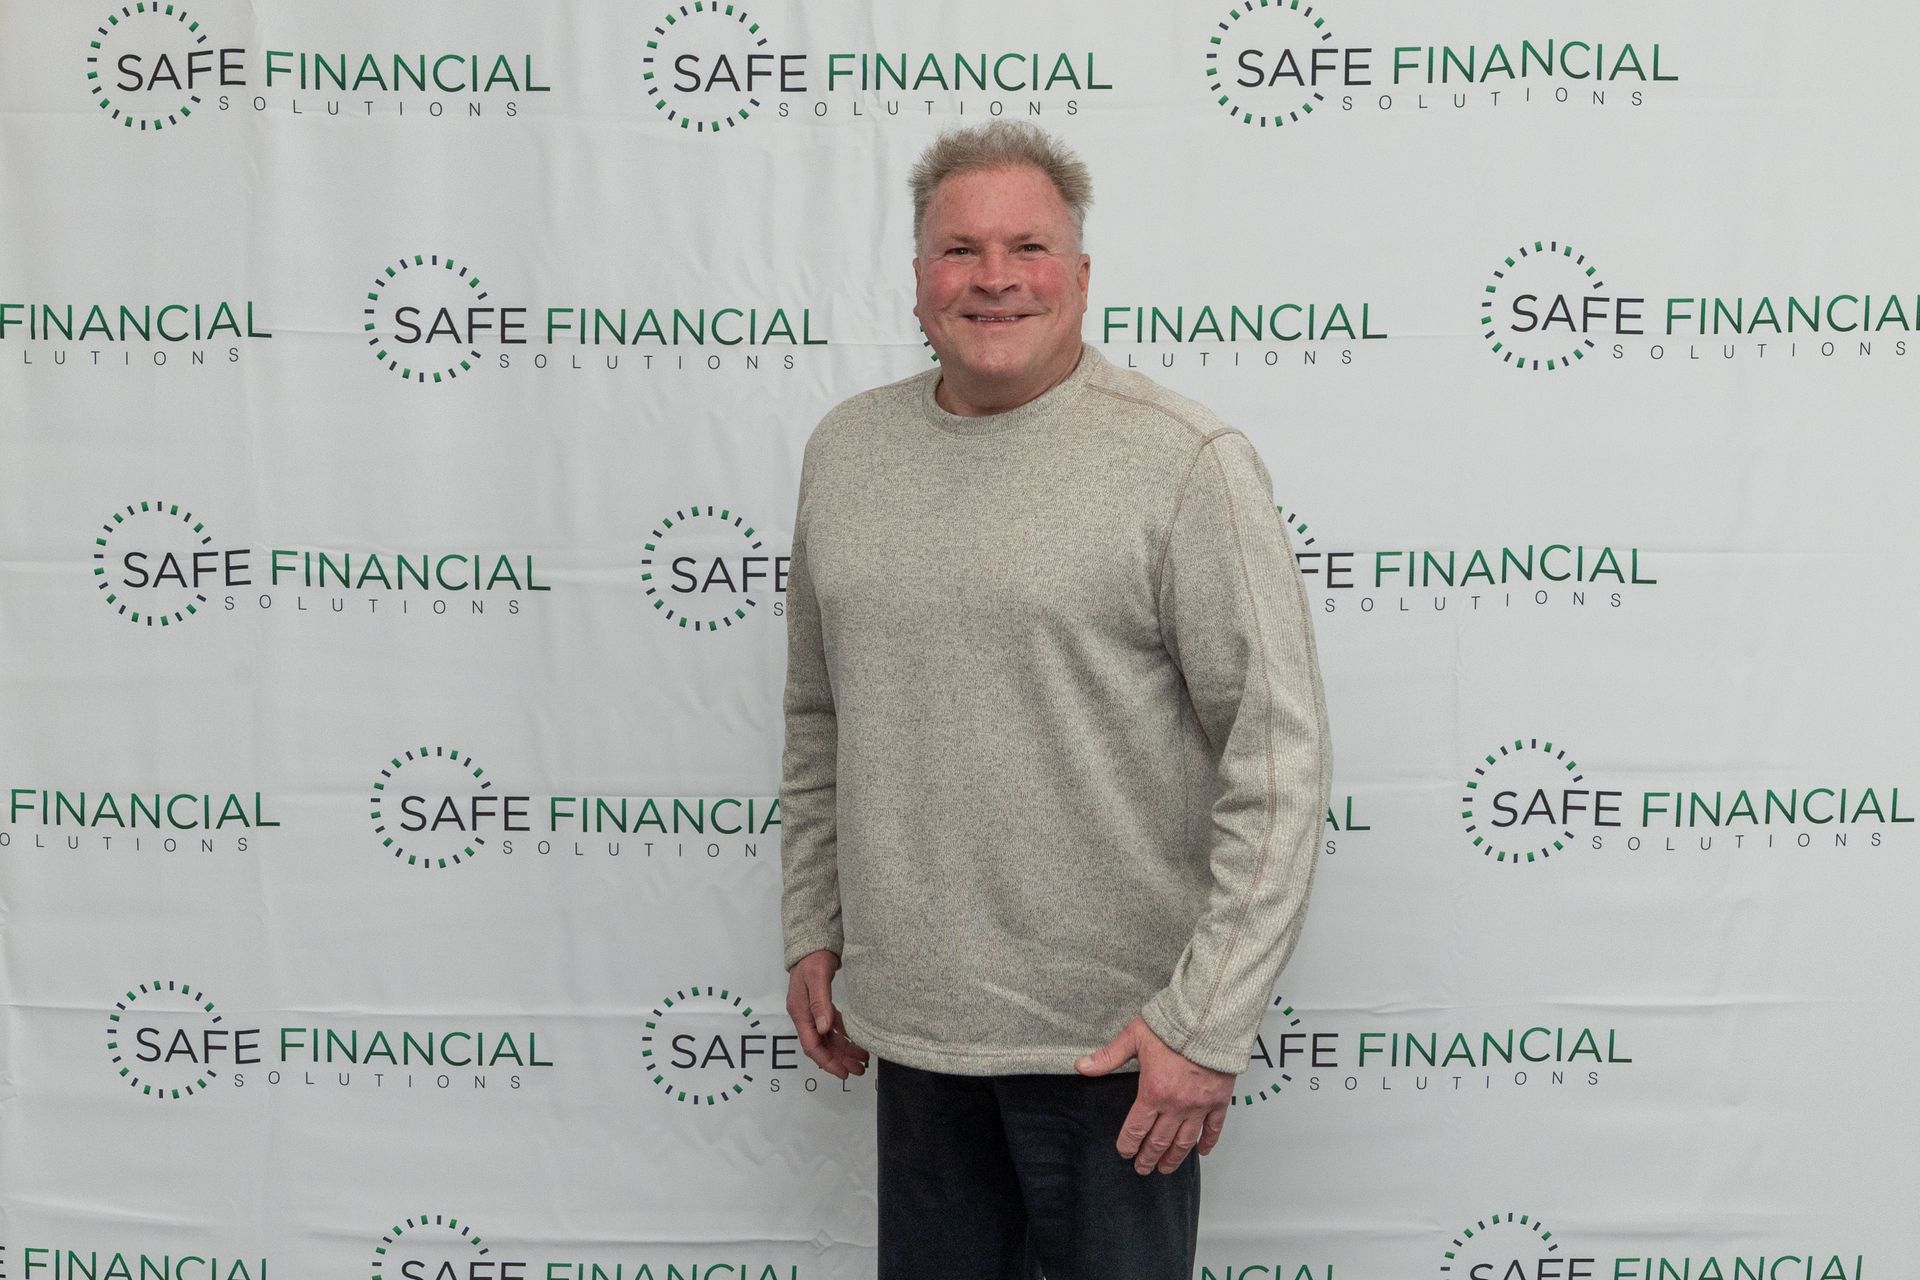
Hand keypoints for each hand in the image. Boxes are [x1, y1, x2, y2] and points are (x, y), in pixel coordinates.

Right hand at [784, 948, 868, 1079]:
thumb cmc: (813, 960)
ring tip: (862, 1060)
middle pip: (821, 1046)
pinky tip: (857, 1041)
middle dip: (839, 1060)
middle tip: (859, 1070)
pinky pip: (833, 1028)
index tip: (843, 1072)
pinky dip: (844, 1036)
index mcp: (800, 1013)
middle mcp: (805, 1016)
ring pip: (828, 1039)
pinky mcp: (821, 1008)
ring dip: (844, 1051)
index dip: (827, 1061)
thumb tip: (824, 1029)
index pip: (812, 1045)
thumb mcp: (817, 978)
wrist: (813, 945)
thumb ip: (820, 1003)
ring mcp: (812, 1013)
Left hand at [1076, 1016, 1232, 1174]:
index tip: (1124, 1153)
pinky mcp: (1218, 1100)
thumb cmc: (1174, 1026)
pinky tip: (1201, 1152)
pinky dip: (1207, 1142)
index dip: (1128, 1144)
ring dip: (1174, 1158)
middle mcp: (1176, 1105)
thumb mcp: (1134, 1037)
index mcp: (1153, 1092)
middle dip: (1148, 1158)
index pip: (1136, 1128)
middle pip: (1159, 1141)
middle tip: (1142, 1168)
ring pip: (1184, 1141)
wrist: (1209, 1018)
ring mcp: (1199, 1106)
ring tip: (1166, 1168)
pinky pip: (1213, 1128)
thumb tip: (1081, 1065)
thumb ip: (1108, 1056)